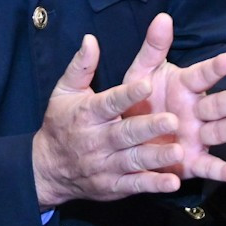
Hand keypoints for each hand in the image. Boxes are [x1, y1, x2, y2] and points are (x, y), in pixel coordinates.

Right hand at [30, 29, 186, 208]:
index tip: (148, 84)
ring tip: (178, 152)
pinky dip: (153, 185)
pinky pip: (134, 186)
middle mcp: (96, 141)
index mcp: (87, 114)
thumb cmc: (61, 123)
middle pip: (125, 133)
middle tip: (173, 120)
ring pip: (133, 161)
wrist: (46, 170)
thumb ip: (81, 67)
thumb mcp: (65, 92)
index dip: (128, 95)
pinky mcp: (113, 186)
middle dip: (149, 128)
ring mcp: (105, 166)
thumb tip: (90, 39)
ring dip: (156, 157)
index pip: (109, 103)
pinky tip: (173, 182)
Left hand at [117, 13, 225, 185]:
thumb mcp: (141, 73)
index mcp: (185, 86)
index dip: (216, 68)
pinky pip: (210, 167)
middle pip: (218, 104)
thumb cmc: (136, 100)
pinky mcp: (192, 161)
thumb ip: (153, 48)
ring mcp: (197, 136)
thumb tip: (162, 17)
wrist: (121, 137)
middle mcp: (197, 111)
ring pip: (219, 132)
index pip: (203, 75)